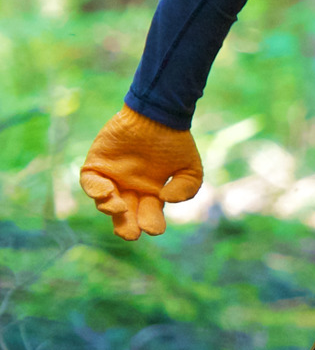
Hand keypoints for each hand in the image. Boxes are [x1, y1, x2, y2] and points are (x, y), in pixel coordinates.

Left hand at [78, 106, 204, 240]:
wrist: (158, 115)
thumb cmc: (176, 141)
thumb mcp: (191, 169)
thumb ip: (187, 188)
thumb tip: (165, 199)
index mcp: (151, 192)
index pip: (148, 214)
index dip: (150, 223)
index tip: (154, 228)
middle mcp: (130, 188)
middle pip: (125, 214)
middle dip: (126, 226)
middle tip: (130, 233)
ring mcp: (112, 177)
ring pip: (105, 202)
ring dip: (110, 209)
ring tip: (119, 209)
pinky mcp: (97, 164)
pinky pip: (90, 182)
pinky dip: (95, 190)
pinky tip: (106, 193)